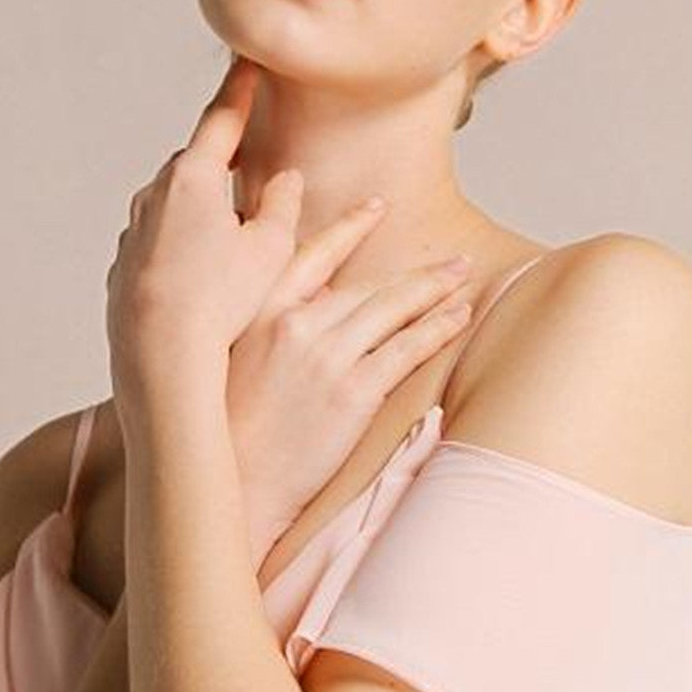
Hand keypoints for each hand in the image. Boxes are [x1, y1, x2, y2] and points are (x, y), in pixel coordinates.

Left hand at [105, 54, 303, 416]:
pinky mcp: (121, 270)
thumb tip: (283, 178)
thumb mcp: (270, 250)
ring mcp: (132, 233)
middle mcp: (153, 197)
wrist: (160, 358)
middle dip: (218, 166)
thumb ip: (281, 204)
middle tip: (246, 177)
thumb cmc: (222, 304)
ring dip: (198, 214)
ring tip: (227, 251)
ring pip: (171, 207)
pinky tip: (198, 284)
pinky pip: (155, 245)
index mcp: (192, 179)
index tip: (248, 64)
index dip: (240, 91)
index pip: (221, 121)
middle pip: (193, 166)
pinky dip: (177, 252)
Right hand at [224, 196, 474, 543]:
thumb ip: (273, 320)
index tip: (377, 207)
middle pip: (368, 284)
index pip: (314, 254)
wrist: (238, 484)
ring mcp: (326, 356)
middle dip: (416, 271)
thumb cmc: (230, 432)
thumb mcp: (234, 359)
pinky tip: (457, 318)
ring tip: (462, 279)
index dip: (351, 227)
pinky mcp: (353, 392)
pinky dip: (436, 328)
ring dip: (434, 290)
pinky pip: (406, 349)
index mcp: (260, 310)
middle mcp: (295, 324)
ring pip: (393, 308)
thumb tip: (320, 293)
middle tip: (451, 260)